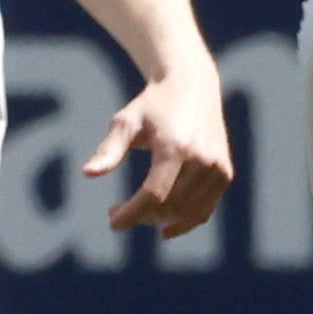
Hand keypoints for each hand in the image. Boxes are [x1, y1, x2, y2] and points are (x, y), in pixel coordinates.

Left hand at [87, 65, 235, 236]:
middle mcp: (202, 159)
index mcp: (176, 147)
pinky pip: (204, 210)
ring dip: (159, 220)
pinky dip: (185, 221)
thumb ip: (109, 149)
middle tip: (116, 210)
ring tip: (137, 212)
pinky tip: (165, 226)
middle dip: (140, 216)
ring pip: (186, 213)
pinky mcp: (225, 173)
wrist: (192, 87)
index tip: (112, 221)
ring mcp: (217, 168)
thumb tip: (88, 173)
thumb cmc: (152, 105)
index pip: (153, 194)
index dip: (132, 213)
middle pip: (169, 206)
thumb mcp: (126, 122)